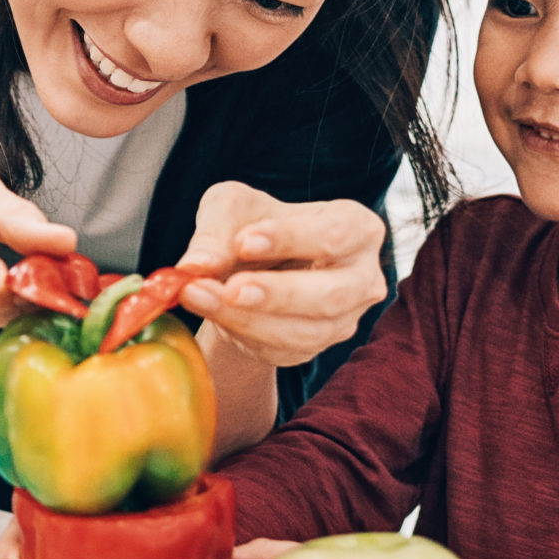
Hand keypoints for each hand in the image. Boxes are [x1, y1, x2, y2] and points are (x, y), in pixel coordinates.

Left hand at [175, 181, 388, 368]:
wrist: (247, 272)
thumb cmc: (252, 227)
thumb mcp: (231, 209)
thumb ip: (216, 231)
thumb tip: (196, 265)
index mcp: (357, 227)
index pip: (335, 234)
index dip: (291, 239)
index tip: (244, 241)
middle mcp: (362, 277)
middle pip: (331, 293)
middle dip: (277, 293)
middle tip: (231, 288)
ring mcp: (344, 319)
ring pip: (304, 331)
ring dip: (247, 318)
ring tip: (197, 295)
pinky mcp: (313, 348)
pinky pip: (280, 349)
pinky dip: (239, 331)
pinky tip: (208, 309)